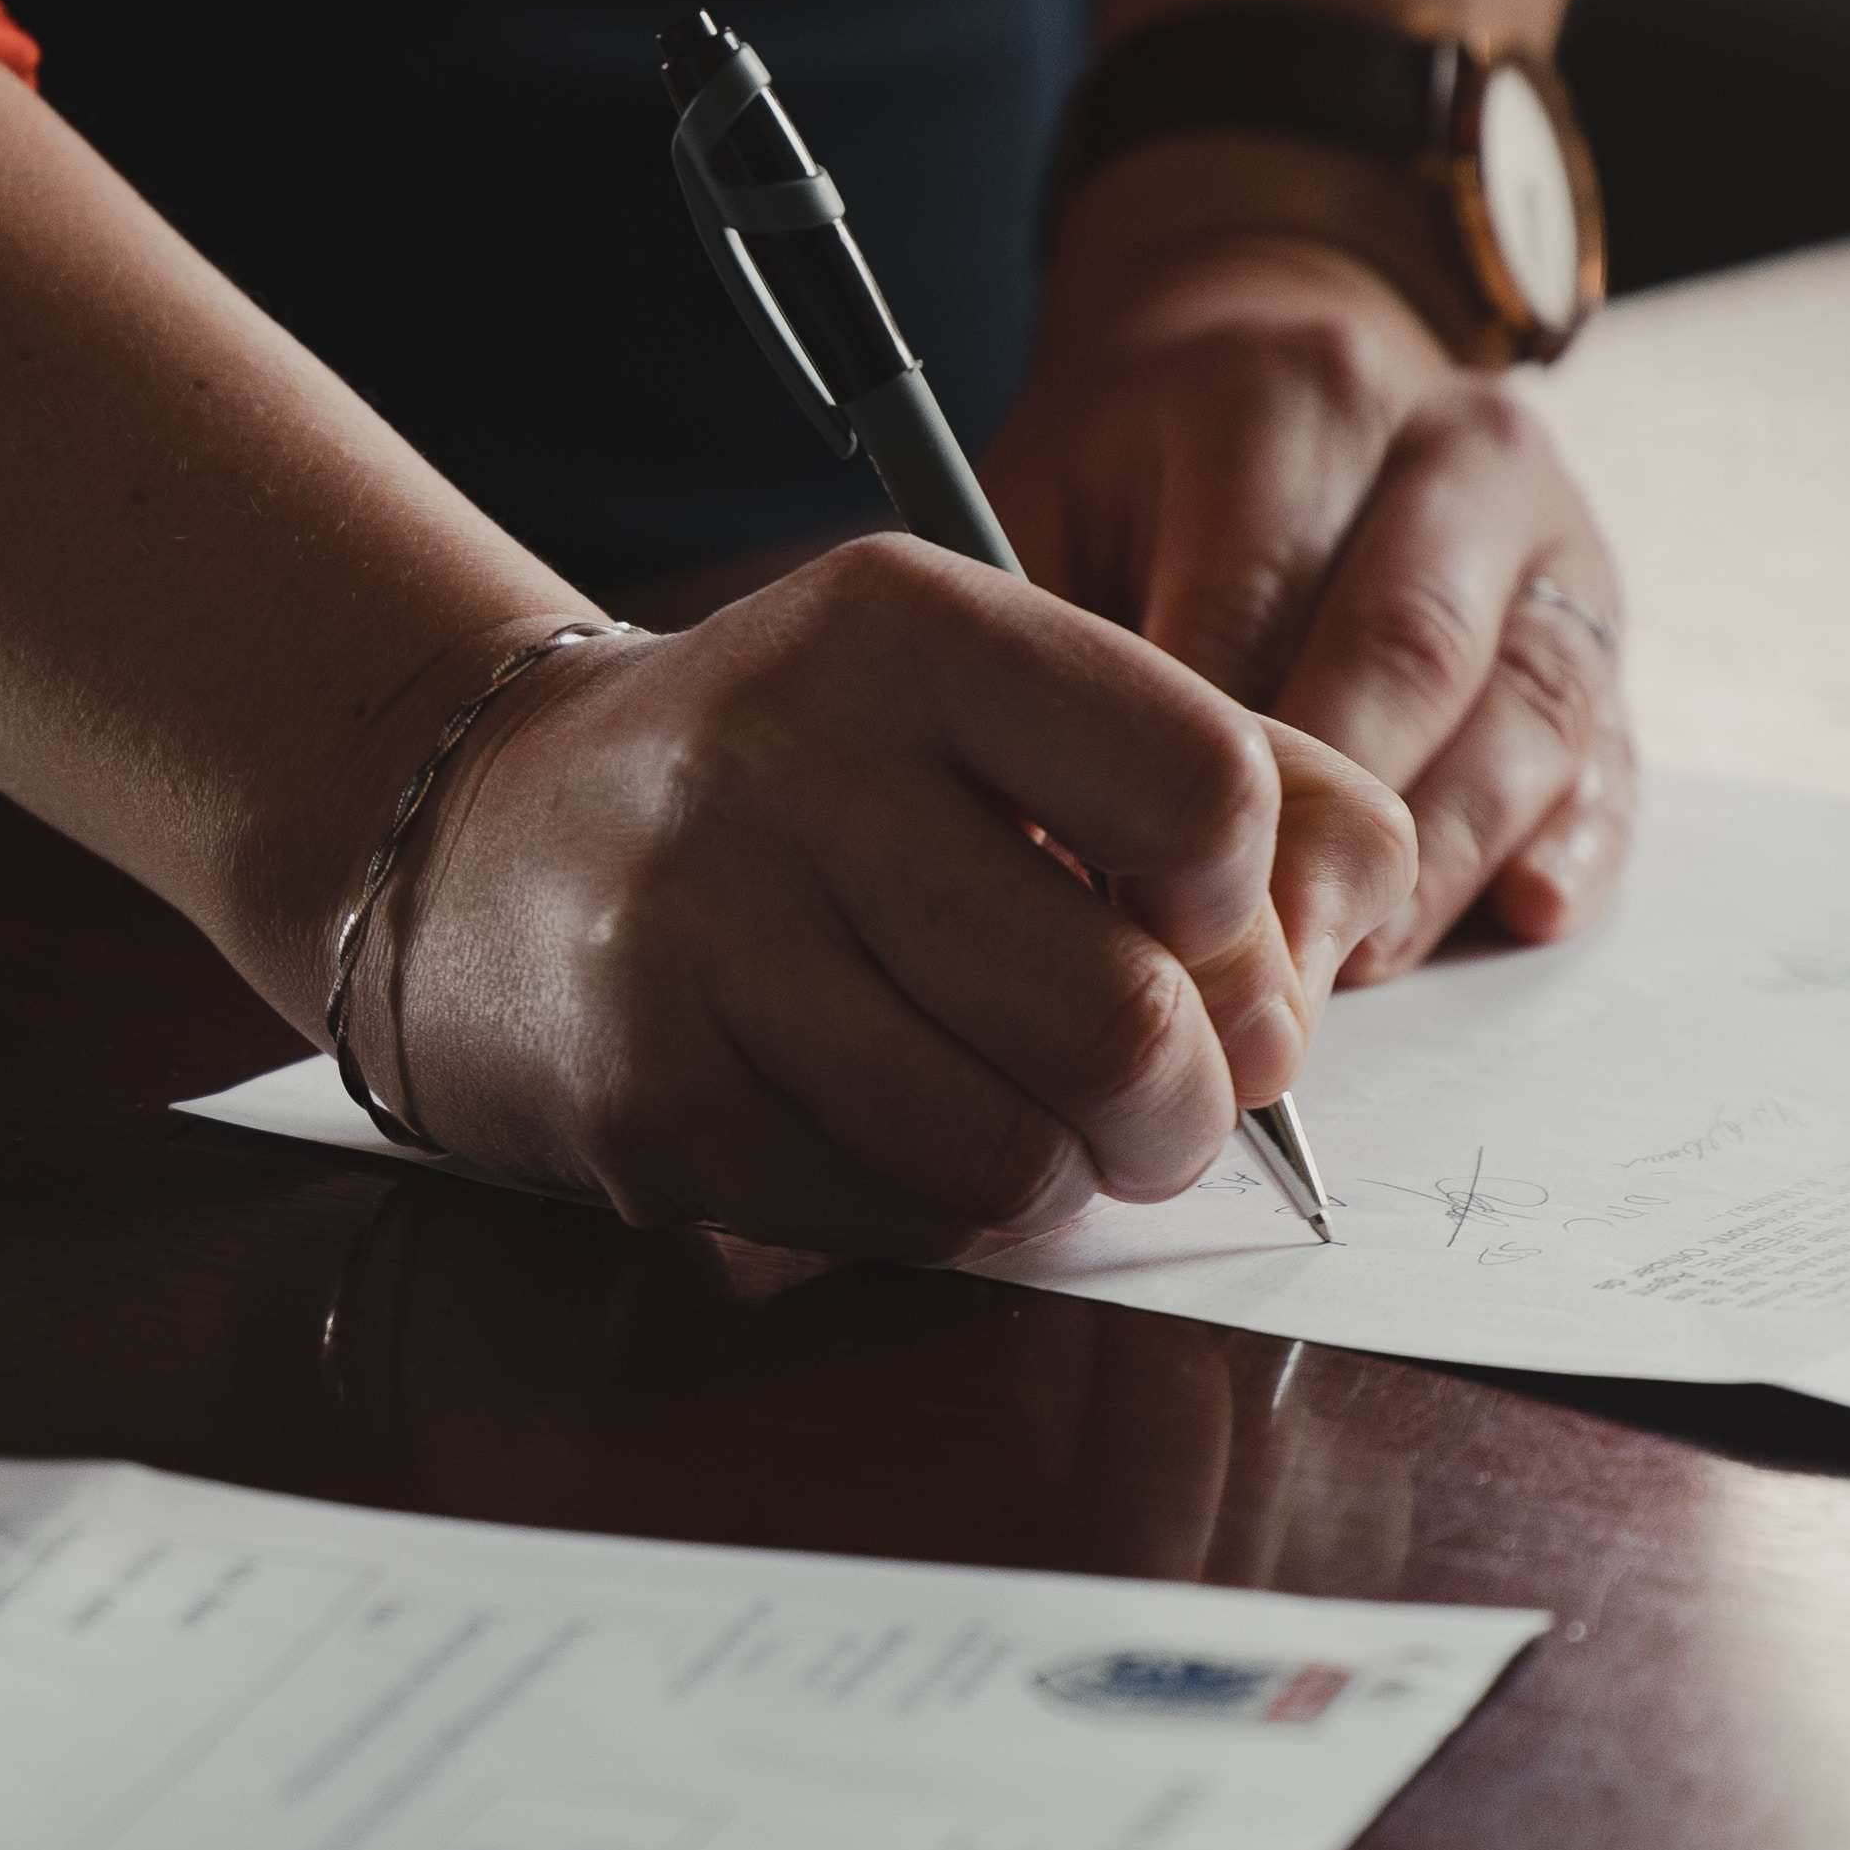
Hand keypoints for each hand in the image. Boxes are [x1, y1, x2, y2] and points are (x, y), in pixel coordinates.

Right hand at [368, 541, 1417, 1255]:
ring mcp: (704, 941)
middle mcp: (790, 764)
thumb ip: (1222, 767)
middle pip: (1127, 1019)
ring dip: (1067, 1172)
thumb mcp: (995, 697)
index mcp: (907, 627)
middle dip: (1190, 1103)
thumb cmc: (808, 776)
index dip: (1249, 903)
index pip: (1206, 789)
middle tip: (1164, 1096)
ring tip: (1028, 1112)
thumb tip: (1359, 921)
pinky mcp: (653, 1099)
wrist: (490, 840)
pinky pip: (902, 1222)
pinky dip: (945, 1209)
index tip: (1198, 921)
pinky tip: (893, 1127)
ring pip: (1018, 1155)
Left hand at [989, 147, 1636, 972]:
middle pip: (1408, 660)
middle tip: (1253, 983)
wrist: (1273, 361)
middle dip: (1328, 842)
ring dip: (1441, 865)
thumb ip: (1048, 661)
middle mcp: (1453, 448)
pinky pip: (1610, 749)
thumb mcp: (1046, 506)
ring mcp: (1553, 536)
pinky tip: (1521, 911)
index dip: (1196, 786)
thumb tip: (1044, 866)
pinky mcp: (1604, 623)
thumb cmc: (1134, 477)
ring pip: (1526, 715)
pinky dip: (1573, 841)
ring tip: (1350, 972)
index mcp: (1296, 398)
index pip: (1252, 612)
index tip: (1137, 919)